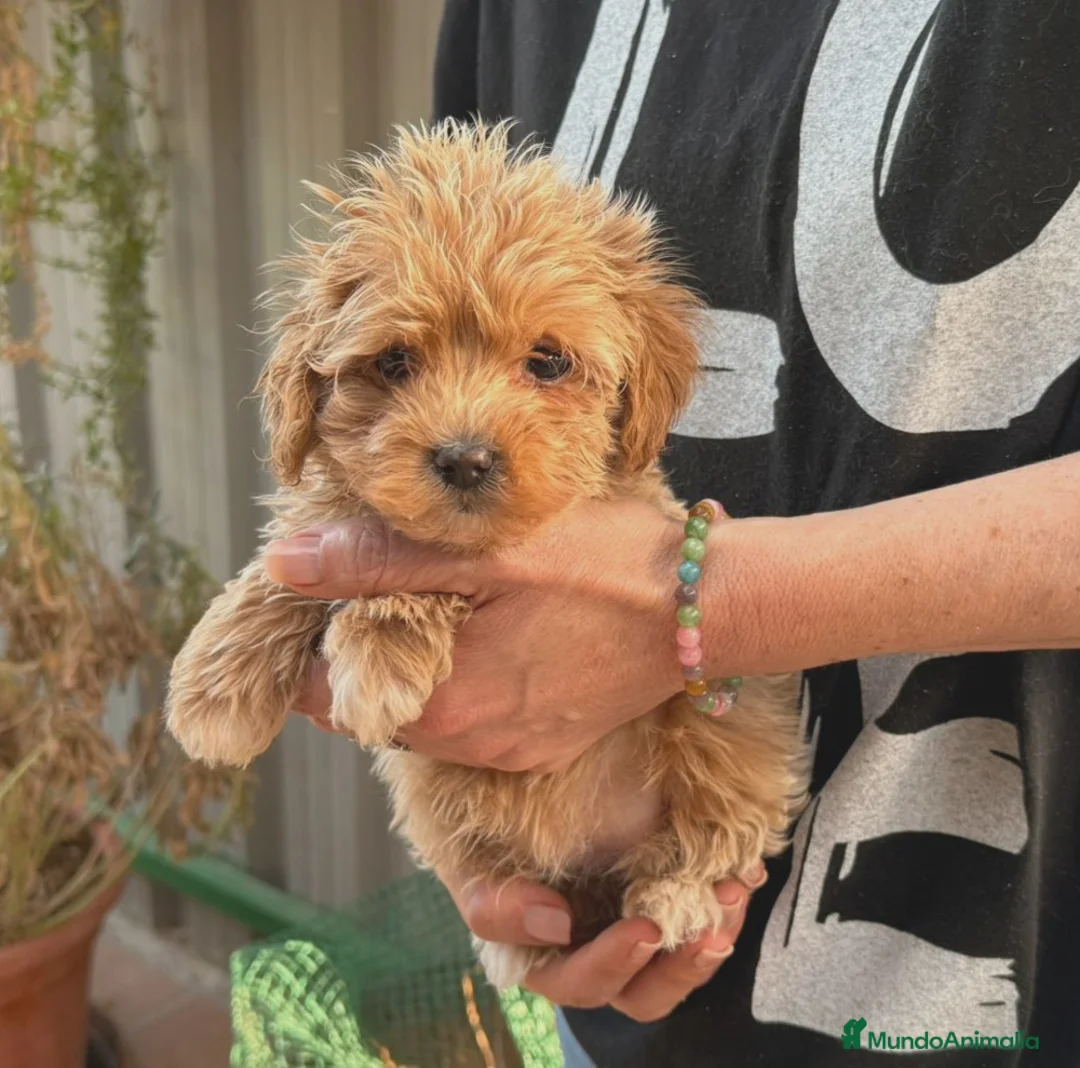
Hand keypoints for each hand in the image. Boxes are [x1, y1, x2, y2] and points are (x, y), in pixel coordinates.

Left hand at [266, 499, 690, 770]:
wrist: (710, 607)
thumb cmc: (606, 569)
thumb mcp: (487, 549)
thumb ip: (378, 560)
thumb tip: (282, 564)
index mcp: (440, 704)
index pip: (325, 693)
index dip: (313, 642)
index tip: (324, 592)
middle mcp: (468, 744)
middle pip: (374, 701)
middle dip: (363, 645)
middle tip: (382, 575)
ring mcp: (511, 749)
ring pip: (425, 708)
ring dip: (416, 659)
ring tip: (437, 592)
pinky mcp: (546, 742)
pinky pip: (475, 718)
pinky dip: (463, 678)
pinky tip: (488, 626)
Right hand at [445, 865, 765, 1021]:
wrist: (512, 791)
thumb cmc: (481, 835)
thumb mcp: (471, 866)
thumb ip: (495, 902)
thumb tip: (557, 923)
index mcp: (540, 957)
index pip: (578, 981)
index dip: (611, 965)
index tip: (642, 927)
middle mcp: (589, 954)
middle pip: (639, 991)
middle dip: (678, 962)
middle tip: (710, 921)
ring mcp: (627, 932)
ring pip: (676, 970)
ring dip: (708, 943)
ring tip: (732, 897)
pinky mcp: (661, 904)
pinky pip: (697, 927)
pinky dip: (723, 908)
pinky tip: (744, 875)